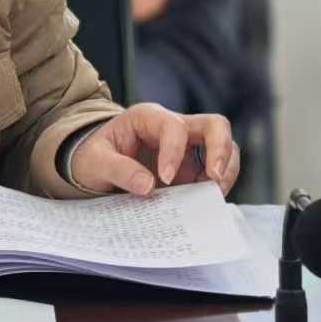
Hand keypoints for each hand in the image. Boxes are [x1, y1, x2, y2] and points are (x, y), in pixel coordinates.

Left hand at [69, 104, 238, 196]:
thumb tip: (148, 186)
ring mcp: (188, 148)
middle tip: (213, 179)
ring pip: (225, 147)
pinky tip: (204, 204)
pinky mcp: (193, 168)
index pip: (174, 127)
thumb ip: (118, 170)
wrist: (96, 166)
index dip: (174, 152)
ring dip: (226, 171)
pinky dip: (217, 187)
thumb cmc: (94, 156)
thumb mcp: (95, 161)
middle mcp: (174, 127)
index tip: (165, 179)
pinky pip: (217, 172)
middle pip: (215, 125)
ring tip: (213, 196)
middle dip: (220, 150)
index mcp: (148, 118)